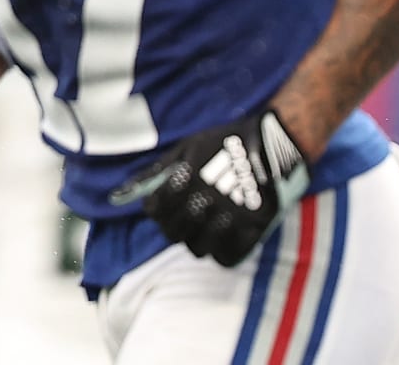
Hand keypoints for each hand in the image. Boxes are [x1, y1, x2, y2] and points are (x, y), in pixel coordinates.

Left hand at [110, 109, 309, 266]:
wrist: (276, 141)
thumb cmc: (228, 141)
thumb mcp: (189, 146)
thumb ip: (156, 171)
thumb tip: (121, 192)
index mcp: (189, 178)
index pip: (156, 209)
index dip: (155, 209)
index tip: (162, 206)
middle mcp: (207, 200)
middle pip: (174, 232)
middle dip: (173, 227)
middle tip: (183, 218)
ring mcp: (231, 217)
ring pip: (198, 248)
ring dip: (197, 240)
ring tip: (204, 228)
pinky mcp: (253, 228)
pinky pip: (228, 256)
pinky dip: (222, 252)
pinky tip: (223, 239)